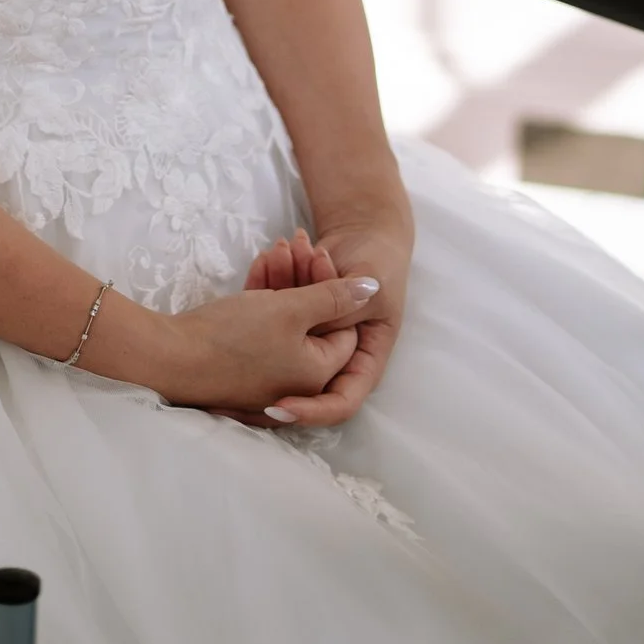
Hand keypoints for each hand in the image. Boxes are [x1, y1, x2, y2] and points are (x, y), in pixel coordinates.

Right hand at [122, 267, 389, 421]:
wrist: (169, 358)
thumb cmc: (235, 336)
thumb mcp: (291, 309)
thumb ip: (336, 296)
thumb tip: (374, 288)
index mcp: (318, 374)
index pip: (343, 326)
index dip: (332, 286)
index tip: (316, 252)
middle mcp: (299, 383)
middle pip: (313, 323)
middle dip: (304, 279)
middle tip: (294, 242)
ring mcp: (270, 379)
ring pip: (286, 323)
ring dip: (282, 284)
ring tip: (273, 248)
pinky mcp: (244, 370)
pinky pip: (264, 332)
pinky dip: (262, 302)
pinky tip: (258, 267)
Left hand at [242, 219, 410, 430]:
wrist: (363, 232)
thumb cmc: (378, 264)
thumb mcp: (370, 288)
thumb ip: (345, 310)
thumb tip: (314, 334)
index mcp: (363, 362)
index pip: (340, 402)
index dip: (310, 412)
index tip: (276, 406)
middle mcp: (334, 358)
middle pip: (302, 369)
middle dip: (285, 330)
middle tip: (282, 289)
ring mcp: (309, 337)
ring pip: (281, 336)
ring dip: (275, 292)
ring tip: (281, 253)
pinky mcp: (291, 316)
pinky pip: (271, 311)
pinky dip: (266, 284)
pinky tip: (268, 256)